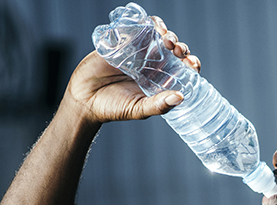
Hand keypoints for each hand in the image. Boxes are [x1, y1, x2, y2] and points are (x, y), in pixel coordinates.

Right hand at [64, 15, 201, 123]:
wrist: (84, 99)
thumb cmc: (113, 107)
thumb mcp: (138, 109)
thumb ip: (158, 105)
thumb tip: (180, 97)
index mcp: (161, 80)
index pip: (183, 68)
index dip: (191, 63)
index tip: (192, 63)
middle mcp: (152, 64)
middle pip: (174, 49)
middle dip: (180, 46)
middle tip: (177, 50)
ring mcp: (138, 51)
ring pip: (159, 35)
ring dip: (167, 33)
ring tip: (165, 38)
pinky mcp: (122, 41)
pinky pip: (139, 26)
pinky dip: (148, 23)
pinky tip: (152, 26)